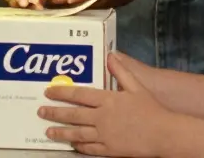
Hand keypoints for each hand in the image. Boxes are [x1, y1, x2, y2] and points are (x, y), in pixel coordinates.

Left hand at [40, 51, 174, 155]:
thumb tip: (110, 55)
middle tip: (40, 112)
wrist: (163, 133)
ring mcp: (104, 135)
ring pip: (77, 133)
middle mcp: (102, 117)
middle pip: (72, 114)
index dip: (61, 93)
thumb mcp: (137, 86)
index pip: (78, 94)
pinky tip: (72, 145)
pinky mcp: (109, 149)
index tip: (48, 92)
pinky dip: (79, 146)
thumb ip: (121, 71)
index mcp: (107, 99)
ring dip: (61, 132)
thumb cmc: (151, 109)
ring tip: (49, 132)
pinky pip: (89, 148)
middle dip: (54, 113)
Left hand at [57, 0, 163, 8]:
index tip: (54, 1)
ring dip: (78, 5)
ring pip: (96, 7)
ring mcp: (121, 1)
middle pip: (90, 7)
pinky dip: (88, 2)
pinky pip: (102, 3)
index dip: (70, 1)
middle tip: (51, 3)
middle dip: (70, 6)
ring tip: (59, 1)